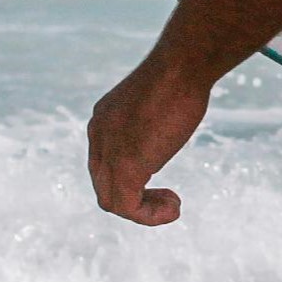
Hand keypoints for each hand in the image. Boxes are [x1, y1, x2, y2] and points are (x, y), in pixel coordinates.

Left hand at [87, 53, 212, 225]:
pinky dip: (149, 215)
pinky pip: (127, 208)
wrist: (183, 65)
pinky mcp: (125, 167)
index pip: (104, 161)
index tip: (161, 176)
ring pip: (111, 200)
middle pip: (103, 183)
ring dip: (144, 211)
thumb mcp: (159, 99)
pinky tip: (174, 207)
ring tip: (172, 206)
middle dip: (135, 196)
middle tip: (168, 197)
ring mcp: (108, 152)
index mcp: (103, 119)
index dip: (131, 176)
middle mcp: (98, 135)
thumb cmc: (182, 74)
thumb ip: (152, 120)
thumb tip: (165, 130)